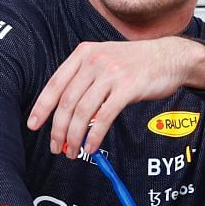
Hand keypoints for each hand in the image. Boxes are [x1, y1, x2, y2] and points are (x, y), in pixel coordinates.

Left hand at [27, 37, 204, 158]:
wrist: (170, 56)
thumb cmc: (136, 63)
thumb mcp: (105, 60)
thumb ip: (84, 79)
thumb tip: (65, 112)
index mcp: (83, 54)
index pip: (55, 84)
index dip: (42, 107)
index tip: (34, 125)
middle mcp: (94, 61)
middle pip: (67, 102)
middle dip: (58, 129)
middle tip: (56, 147)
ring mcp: (111, 73)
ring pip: (83, 111)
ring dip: (74, 136)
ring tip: (73, 151)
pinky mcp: (127, 87)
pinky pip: (104, 117)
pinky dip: (94, 136)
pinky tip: (91, 146)